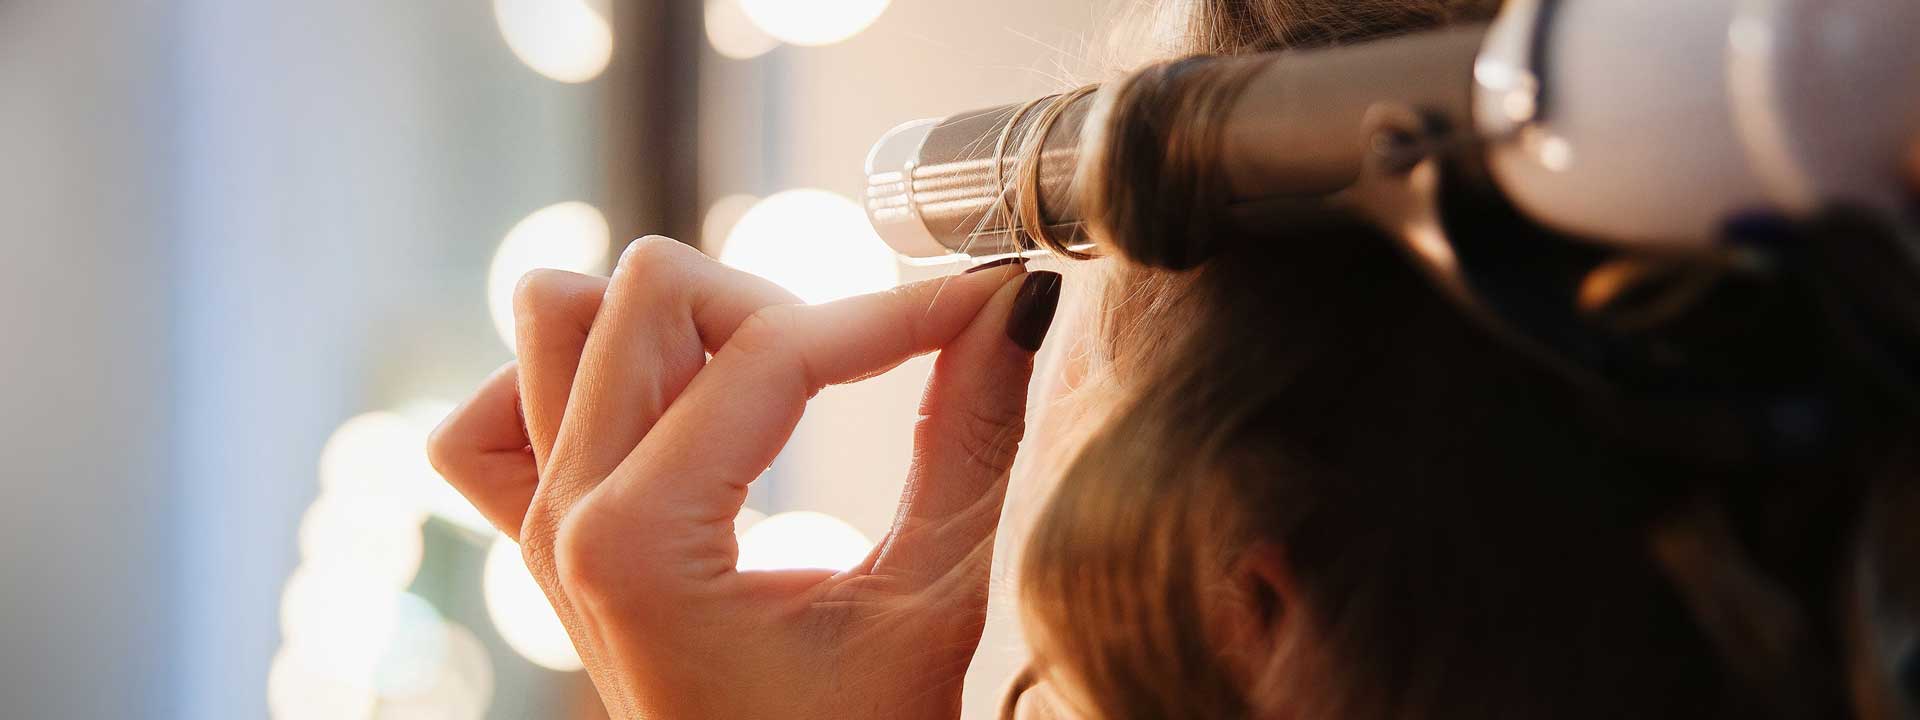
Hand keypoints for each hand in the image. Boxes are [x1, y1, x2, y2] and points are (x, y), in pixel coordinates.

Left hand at [427, 238, 1059, 718]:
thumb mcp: (928, 598)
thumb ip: (969, 438)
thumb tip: (1011, 303)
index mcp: (642, 543)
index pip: (770, 351)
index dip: (896, 312)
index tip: (978, 305)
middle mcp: (567, 519)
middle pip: (644, 291)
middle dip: (778, 307)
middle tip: (861, 373)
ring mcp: (539, 527)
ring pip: (556, 319)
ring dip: (671, 325)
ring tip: (761, 390)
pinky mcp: (538, 540)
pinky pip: (492, 418)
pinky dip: (568, 382)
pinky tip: (659, 415)